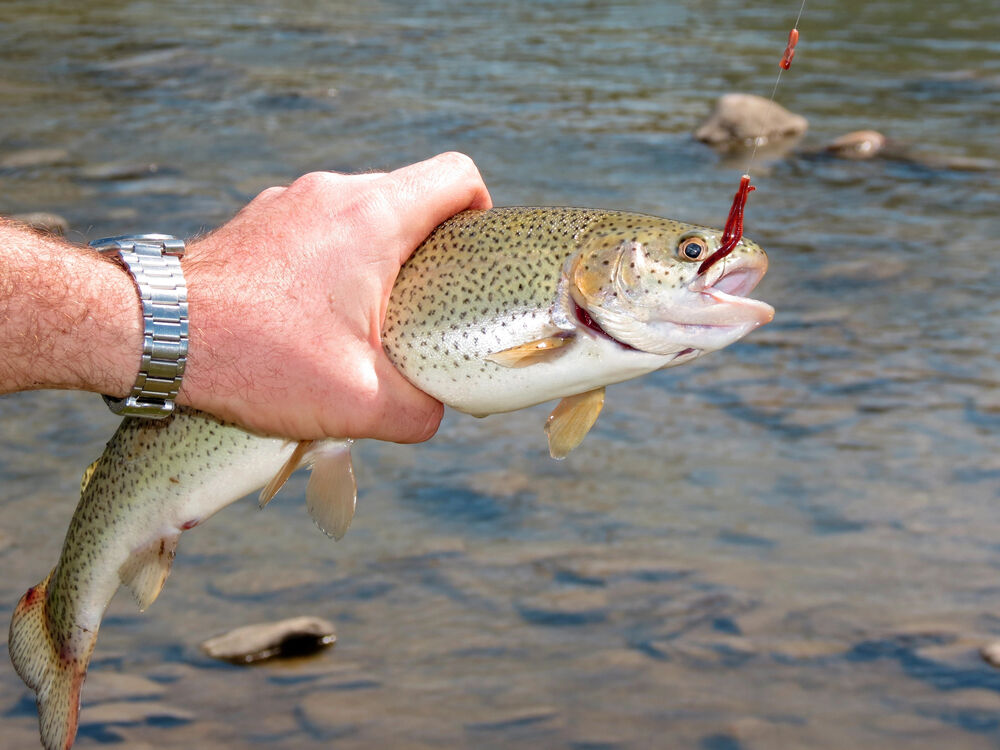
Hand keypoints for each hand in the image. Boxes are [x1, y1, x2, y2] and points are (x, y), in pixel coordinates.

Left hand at [178, 152, 491, 440]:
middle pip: (411, 197)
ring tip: (361, 319)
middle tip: (421, 308)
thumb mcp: (359, 402)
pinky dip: (330, 262)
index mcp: (374, 217)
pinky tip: (310, 316)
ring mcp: (290, 201)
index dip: (481, 212)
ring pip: (361, 214)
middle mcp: (334, 194)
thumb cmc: (258, 358)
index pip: (459, 176)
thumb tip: (434, 413)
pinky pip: (317, 228)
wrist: (155, 334)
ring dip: (375, 258)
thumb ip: (419, 411)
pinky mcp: (259, 219)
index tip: (469, 260)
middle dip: (428, 250)